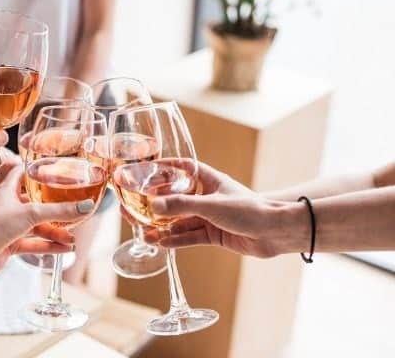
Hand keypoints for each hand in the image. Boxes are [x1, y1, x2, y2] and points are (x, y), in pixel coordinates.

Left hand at [0, 165, 95, 276]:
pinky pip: (35, 244)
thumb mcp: (31, 213)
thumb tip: (85, 206)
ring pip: (37, 227)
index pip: (21, 174)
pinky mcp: (11, 244)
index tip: (51, 168)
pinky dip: (49, 246)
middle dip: (54, 207)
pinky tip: (65, 248)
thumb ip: (59, 210)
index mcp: (7, 191)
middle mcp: (8, 207)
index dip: (35, 170)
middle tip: (72, 207)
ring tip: (73, 236)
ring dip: (55, 231)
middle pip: (36, 203)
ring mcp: (10, 227)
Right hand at [144, 163, 306, 257]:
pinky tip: (158, 242)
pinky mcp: (212, 234)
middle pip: (174, 197)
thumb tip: (153, 205)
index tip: (143, 169)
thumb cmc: (250, 210)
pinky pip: (188, 236)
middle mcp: (206, 196)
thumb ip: (181, 205)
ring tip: (140, 230)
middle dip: (154, 204)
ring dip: (161, 226)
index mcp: (208, 180)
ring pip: (178, 220)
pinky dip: (174, 240)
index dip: (163, 167)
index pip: (181, 167)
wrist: (275, 233)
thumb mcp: (211, 205)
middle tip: (134, 207)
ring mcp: (208, 216)